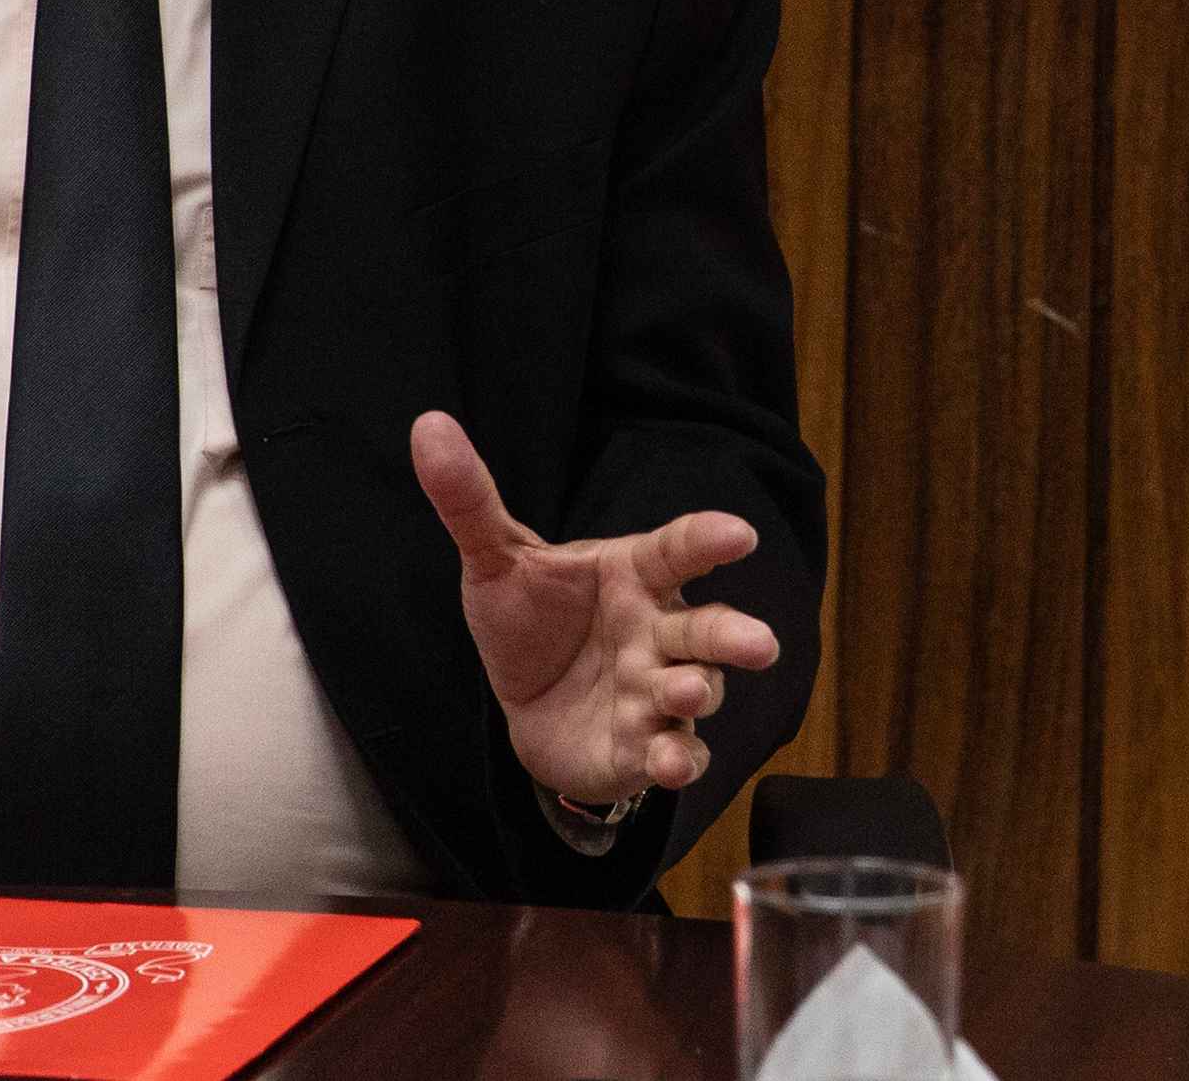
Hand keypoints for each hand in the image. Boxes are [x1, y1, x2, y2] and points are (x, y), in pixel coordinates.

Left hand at [408, 409, 782, 808]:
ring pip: (694, 691)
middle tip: (760, 643)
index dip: (706, 541)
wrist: (524, 703)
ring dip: (697, 693)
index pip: (674, 551)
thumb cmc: (530, 620)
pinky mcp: (646, 746)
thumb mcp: (493, 560)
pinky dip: (678, 761)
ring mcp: (656, 693)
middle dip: (732, 636)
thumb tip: (429, 425)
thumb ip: (469, 499)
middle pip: (704, 629)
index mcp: (632, 575)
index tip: (739, 533)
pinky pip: (674, 753)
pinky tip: (669, 763)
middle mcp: (657, 632)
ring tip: (688, 692)